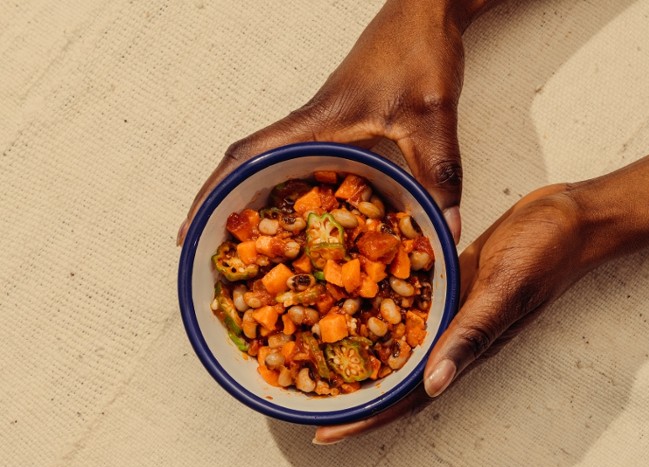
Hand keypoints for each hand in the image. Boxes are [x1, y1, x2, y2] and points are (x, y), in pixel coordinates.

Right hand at [177, 0, 493, 245]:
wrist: (425, 12)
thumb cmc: (418, 51)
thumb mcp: (432, 117)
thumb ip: (437, 172)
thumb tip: (443, 228)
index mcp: (316, 121)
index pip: (247, 157)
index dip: (214, 192)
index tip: (190, 228)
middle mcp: (309, 124)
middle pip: (247, 164)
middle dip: (222, 203)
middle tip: (209, 246)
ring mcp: (320, 124)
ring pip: (270, 163)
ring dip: (249, 196)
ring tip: (240, 239)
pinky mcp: (336, 125)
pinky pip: (298, 161)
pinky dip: (285, 186)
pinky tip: (296, 212)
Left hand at [314, 115, 648, 443]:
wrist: (569, 217)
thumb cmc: (545, 250)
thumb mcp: (504, 289)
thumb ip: (472, 334)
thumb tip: (436, 386)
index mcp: (468, 346)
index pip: (412, 396)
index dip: (370, 417)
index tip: (326, 432)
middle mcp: (455, 335)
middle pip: (400, 379)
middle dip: (358, 397)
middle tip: (311, 404)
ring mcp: (453, 310)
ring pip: (403, 347)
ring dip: (367, 361)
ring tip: (322, 365)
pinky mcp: (452, 285)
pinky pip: (411, 309)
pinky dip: (383, 317)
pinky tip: (357, 309)